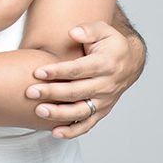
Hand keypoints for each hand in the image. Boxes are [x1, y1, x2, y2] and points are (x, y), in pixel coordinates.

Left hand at [24, 22, 142, 138]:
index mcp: (105, 64)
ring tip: (39, 111)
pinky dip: (72, 131)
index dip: (57, 71)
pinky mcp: (102, 111)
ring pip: (80, 111)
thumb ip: (88, 30)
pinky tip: (55, 132)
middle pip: (75, 92)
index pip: (78, 70)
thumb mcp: (104, 30)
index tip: (37, 72)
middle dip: (51, 93)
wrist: (131, 63)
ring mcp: (104, 101)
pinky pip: (87, 124)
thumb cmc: (112, 45)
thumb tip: (73, 32)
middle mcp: (105, 85)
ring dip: (59, 114)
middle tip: (30, 92)